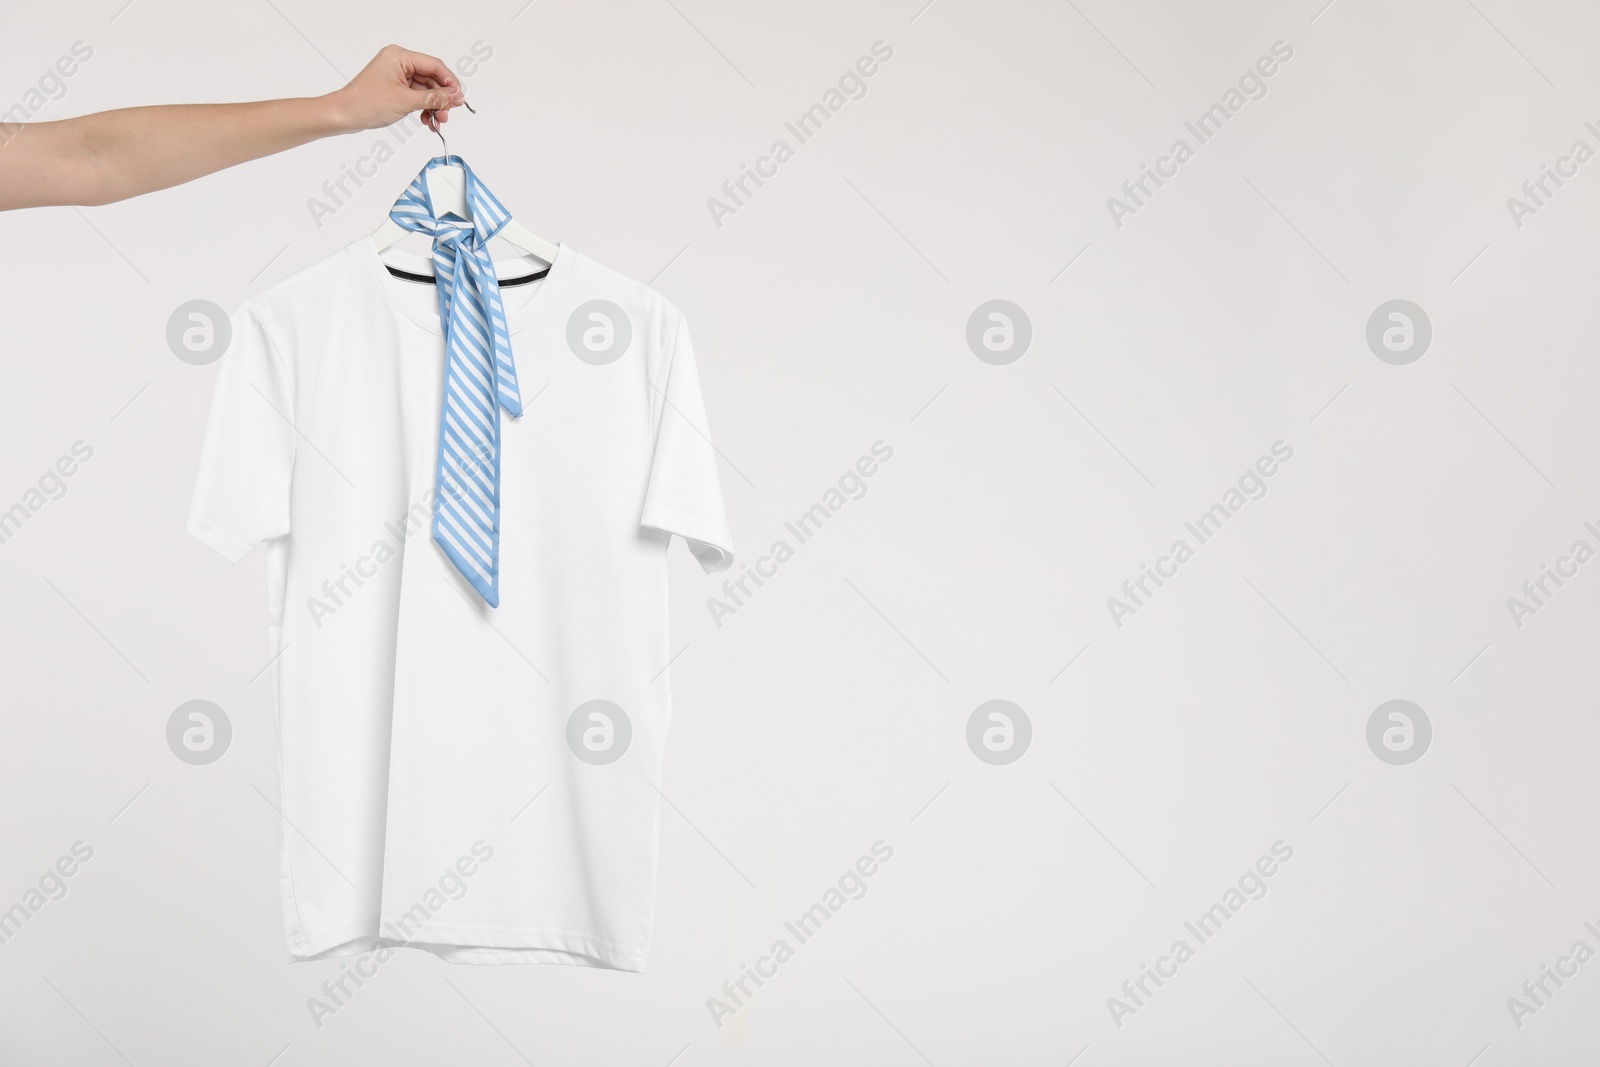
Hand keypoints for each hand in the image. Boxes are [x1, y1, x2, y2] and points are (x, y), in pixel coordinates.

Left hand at [327, 45, 464, 132]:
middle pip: (431, 78)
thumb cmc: (366, 103)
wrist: (344, 115)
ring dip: (433, 106)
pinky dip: (423, 108)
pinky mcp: (394, 87)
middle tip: (447, 115)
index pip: (434, 65)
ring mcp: (396, 75)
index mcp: (400, 56)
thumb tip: (454, 97)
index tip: (459, 99)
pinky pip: (416, 95)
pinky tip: (427, 120)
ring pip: (425, 89)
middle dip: (441, 98)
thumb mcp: (406, 101)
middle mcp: (399, 62)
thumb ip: (434, 98)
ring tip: (436, 122)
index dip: (450, 82)